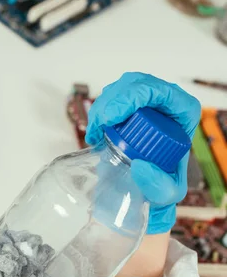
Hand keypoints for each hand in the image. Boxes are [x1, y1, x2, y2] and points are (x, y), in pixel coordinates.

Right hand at [85, 72, 200, 233]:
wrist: (143, 188)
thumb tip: (139, 164)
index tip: (112, 118)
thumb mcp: (167, 192)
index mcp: (182, 113)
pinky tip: (94, 130)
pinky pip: (111, 97)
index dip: (133, 97)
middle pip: (136, 84)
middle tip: (98, 124)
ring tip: (94, 131)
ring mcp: (144, 102)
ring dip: (102, 105)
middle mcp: (165, 103)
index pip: (160, 91)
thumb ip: (158, 185)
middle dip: (112, 100)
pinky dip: (98, 111)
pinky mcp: (126, 106)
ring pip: (121, 87)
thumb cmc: (160, 186)